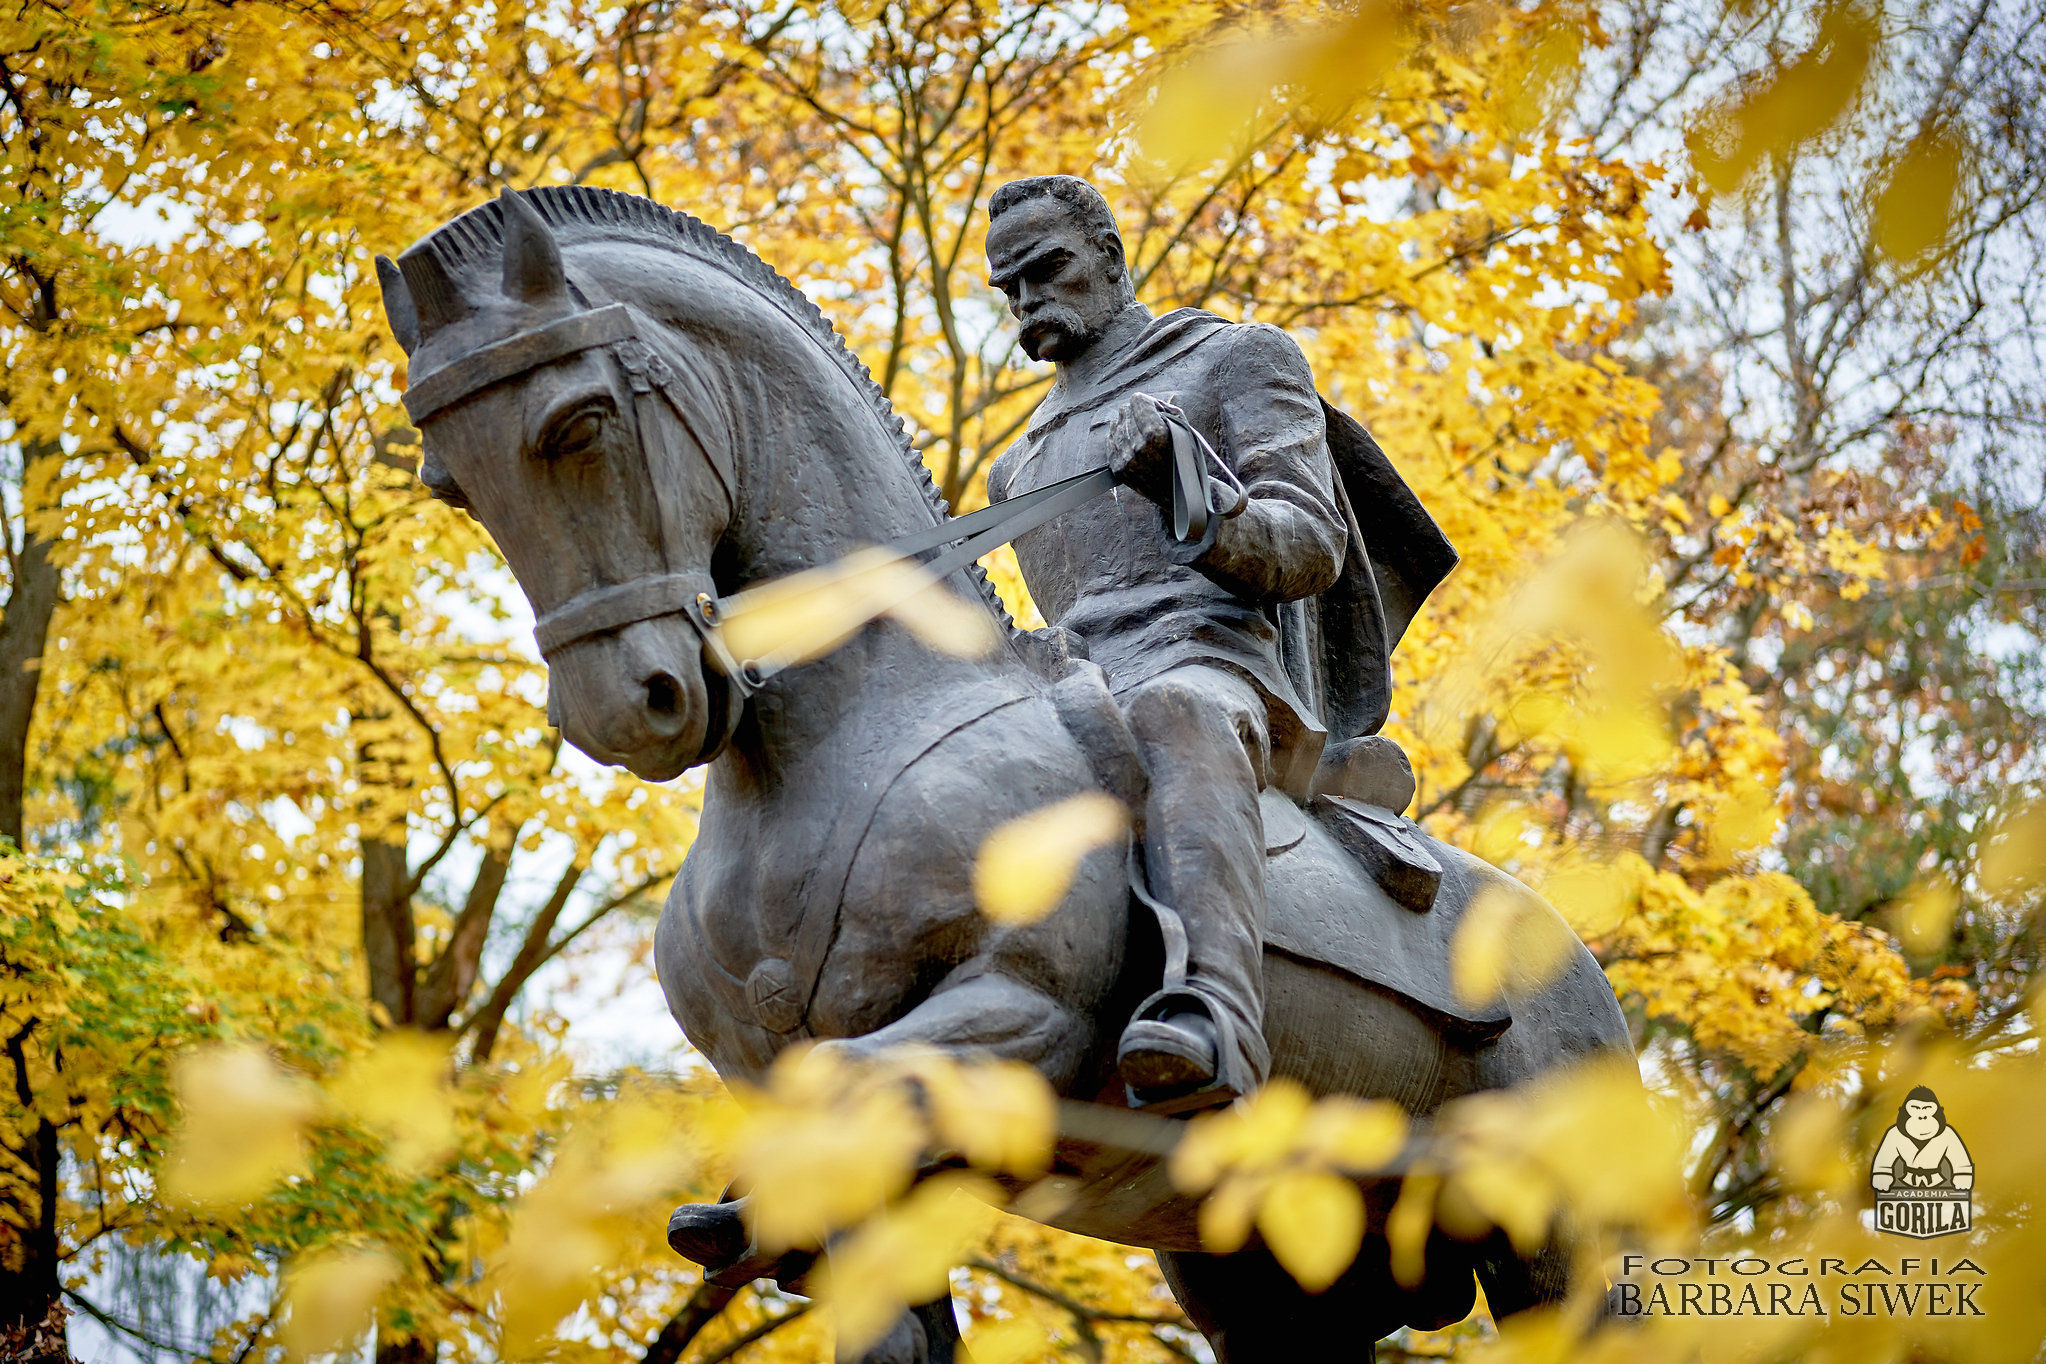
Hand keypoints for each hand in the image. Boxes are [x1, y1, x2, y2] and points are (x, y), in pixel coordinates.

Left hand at [1107, 393, 1175, 507]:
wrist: (1181, 495)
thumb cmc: (1186, 459)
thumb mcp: (1184, 428)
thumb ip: (1165, 409)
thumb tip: (1146, 401)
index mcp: (1156, 433)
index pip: (1138, 401)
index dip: (1146, 402)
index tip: (1151, 406)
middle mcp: (1138, 446)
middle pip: (1125, 413)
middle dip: (1134, 412)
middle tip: (1142, 417)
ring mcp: (1127, 459)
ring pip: (1115, 427)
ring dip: (1124, 424)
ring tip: (1133, 426)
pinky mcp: (1119, 470)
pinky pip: (1110, 444)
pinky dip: (1116, 438)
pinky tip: (1124, 437)